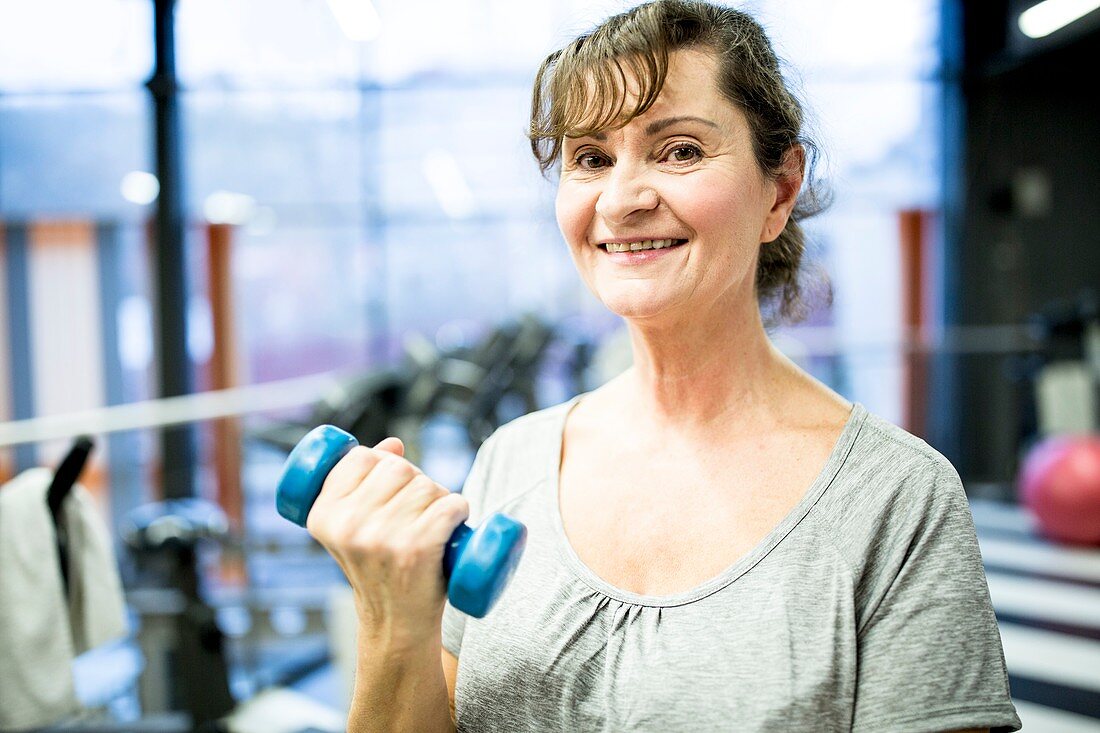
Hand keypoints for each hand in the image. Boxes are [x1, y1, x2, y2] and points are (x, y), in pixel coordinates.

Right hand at [305, 436, 469, 648]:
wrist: (395, 625)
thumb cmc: (379, 569)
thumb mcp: (356, 528)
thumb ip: (365, 482)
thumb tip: (394, 444)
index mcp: (324, 515)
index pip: (362, 458)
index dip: (385, 466)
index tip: (389, 492)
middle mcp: (348, 526)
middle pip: (399, 468)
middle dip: (416, 483)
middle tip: (416, 514)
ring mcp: (382, 538)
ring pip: (428, 486)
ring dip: (439, 500)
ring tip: (431, 527)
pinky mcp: (416, 549)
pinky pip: (450, 504)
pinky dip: (459, 511)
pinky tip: (454, 526)